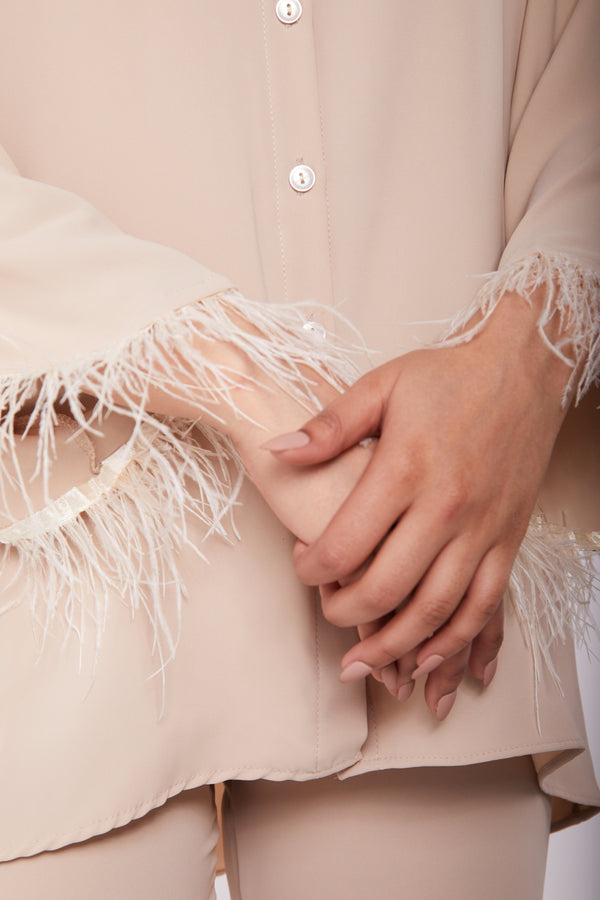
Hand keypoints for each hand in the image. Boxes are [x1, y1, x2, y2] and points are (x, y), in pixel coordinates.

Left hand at [264, 292, 572, 717]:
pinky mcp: (508, 539)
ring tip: (365, 666)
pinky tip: (431, 661)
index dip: (312, 568)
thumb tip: (276, 451)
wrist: (523, 370)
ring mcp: (482, 529)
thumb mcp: (381, 386)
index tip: (303, 565)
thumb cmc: (447, 376)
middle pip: (386, 589)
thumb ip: (328, 426)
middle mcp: (445, 507)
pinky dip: (457, 641)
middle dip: (346, 614)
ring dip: (396, 648)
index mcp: (404, 469)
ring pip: (436, 611)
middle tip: (327, 613)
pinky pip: (485, 605)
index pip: (345, 544)